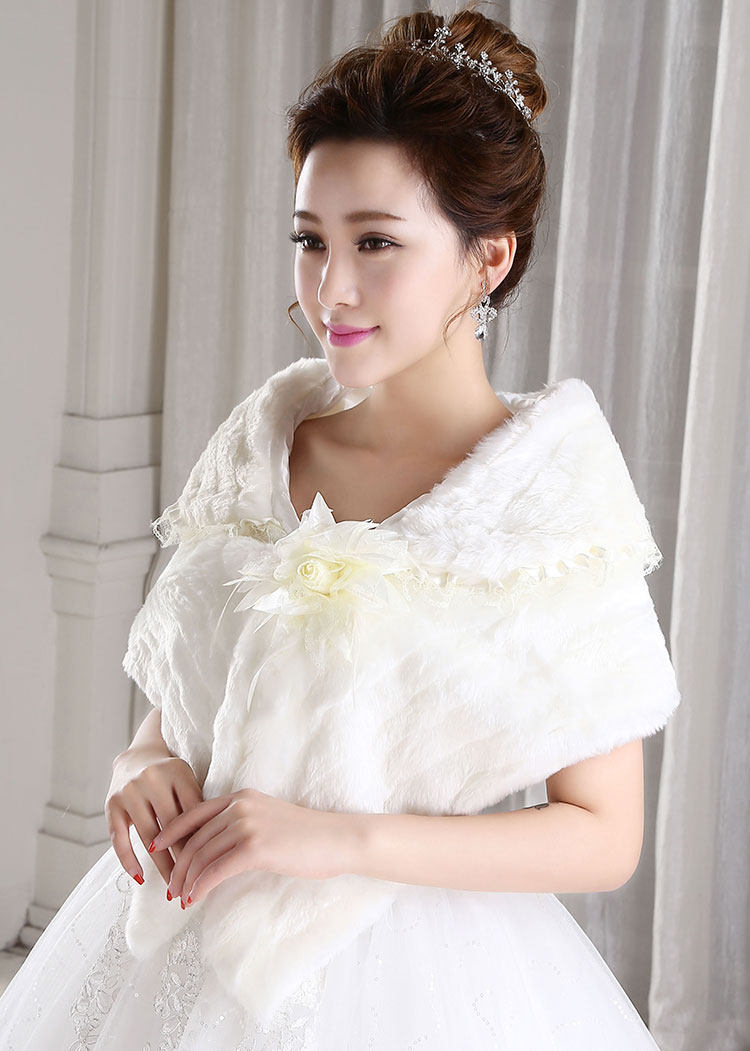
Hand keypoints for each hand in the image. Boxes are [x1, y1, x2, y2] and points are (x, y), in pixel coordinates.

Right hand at [105, 749, 203, 886]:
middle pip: (172, 826)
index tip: (211, 866)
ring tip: (172, 888)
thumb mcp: (188, 781)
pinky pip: (119, 838)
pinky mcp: (111, 804)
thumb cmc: (171, 777)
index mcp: (178, 772)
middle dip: (183, 858)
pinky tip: (140, 878)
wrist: (137, 757)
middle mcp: (152, 779)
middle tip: (194, 884)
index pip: (193, 812)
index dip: (202, 841)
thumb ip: (198, 806)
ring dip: (161, 865)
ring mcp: (130, 791)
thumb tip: (213, 846)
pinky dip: (128, 860)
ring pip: (149, 836)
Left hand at [150, 788, 359, 905]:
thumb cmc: (306, 835)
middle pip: (194, 839)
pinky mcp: (256, 847)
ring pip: (202, 856)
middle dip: (176, 866)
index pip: (193, 813)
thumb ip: (240, 823)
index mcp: (240, 796)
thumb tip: (213, 847)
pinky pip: (216, 870)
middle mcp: (240, 806)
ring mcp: (247, 825)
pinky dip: (200, 887)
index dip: (170, 832)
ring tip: (180, 899)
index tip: (155, 848)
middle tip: (169, 888)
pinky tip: (194, 899)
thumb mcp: (267, 818)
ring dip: (186, 881)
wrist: (337, 839)